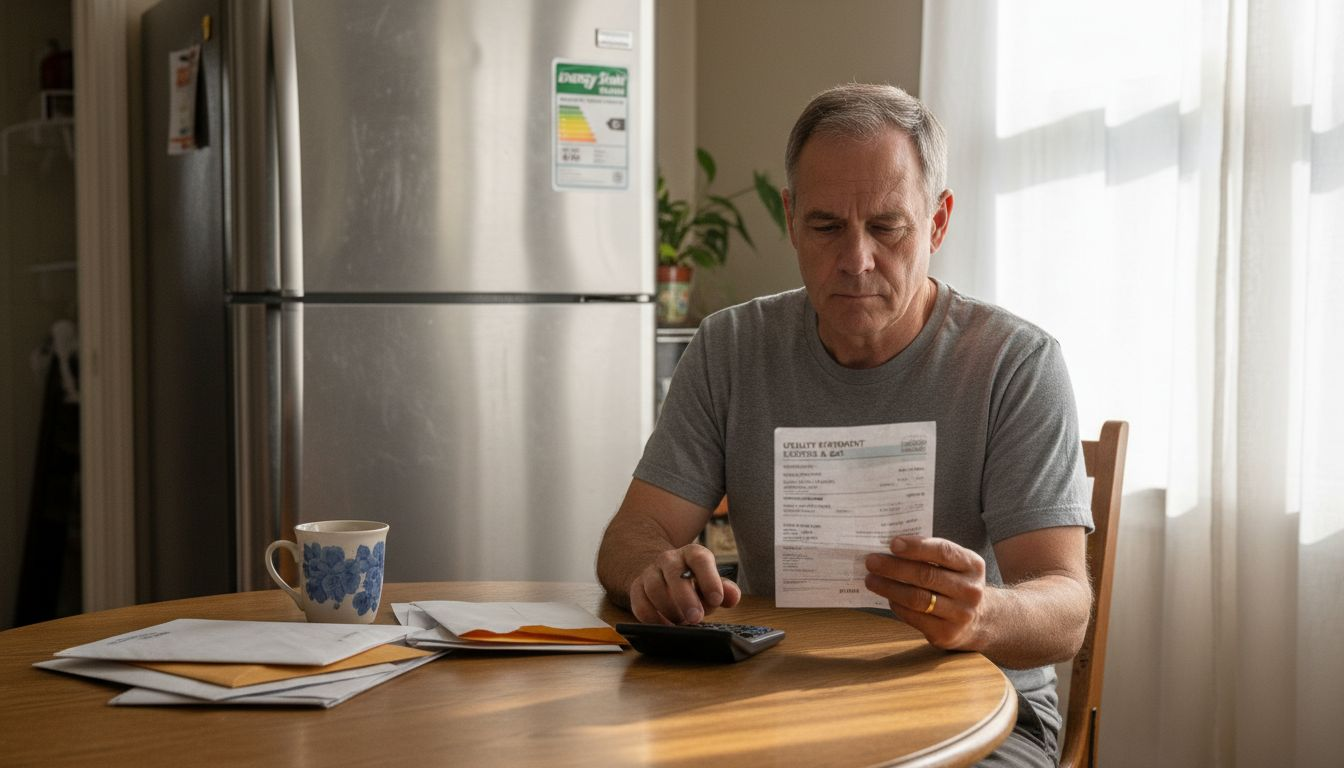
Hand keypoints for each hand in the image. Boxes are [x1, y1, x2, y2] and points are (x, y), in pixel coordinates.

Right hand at [628, 543, 741, 624]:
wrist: (664, 576)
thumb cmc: (694, 584)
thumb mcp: (712, 584)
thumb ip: (724, 590)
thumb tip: (732, 596)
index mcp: (692, 554)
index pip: (700, 559)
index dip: (709, 579)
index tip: (716, 600)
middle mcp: (670, 559)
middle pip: (674, 573)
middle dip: (685, 598)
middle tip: (696, 618)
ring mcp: (651, 572)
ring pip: (654, 588)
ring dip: (669, 609)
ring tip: (681, 623)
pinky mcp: (637, 588)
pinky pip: (639, 603)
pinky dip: (652, 618)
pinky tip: (664, 626)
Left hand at [864, 536, 986, 650]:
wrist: (980, 619)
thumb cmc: (956, 583)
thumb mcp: (956, 564)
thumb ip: (931, 553)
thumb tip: (892, 547)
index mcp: (973, 565)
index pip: (943, 551)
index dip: (916, 546)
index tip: (892, 543)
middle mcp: (970, 590)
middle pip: (926, 575)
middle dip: (894, 567)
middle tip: (872, 561)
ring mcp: (960, 614)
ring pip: (917, 598)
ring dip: (889, 587)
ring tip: (871, 579)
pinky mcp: (947, 633)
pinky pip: (914, 617)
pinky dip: (896, 605)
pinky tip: (887, 596)